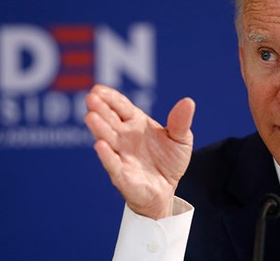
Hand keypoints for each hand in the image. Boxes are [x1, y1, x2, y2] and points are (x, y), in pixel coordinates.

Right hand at [84, 85, 195, 219]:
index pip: (121, 107)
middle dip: (100, 109)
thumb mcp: (180, 139)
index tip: (99, 89)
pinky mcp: (122, 176)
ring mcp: (121, 155)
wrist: (167, 191)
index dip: (111, 98)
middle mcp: (124, 138)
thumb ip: (180, 121)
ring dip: (99, 129)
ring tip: (91, 117)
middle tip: (91, 97)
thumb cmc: (169, 162)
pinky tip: (100, 145)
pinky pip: (113, 165)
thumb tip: (188, 102)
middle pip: (110, 120)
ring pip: (108, 139)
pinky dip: (107, 156)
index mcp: (136, 123)